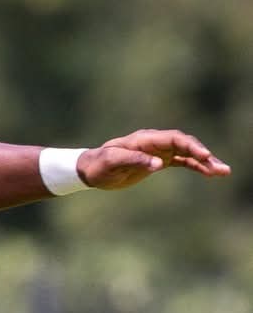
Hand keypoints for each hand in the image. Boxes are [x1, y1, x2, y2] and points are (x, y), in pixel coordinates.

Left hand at [78, 131, 229, 190]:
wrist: (90, 169)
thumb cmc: (99, 164)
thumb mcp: (113, 162)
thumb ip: (135, 160)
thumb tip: (159, 164)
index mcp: (145, 139)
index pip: (174, 139)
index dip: (191, 146)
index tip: (204, 156)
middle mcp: (156, 142)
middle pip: (185, 145)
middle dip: (204, 155)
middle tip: (219, 168)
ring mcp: (159, 151)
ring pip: (187, 154)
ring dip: (205, 162)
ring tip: (222, 172)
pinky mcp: (158, 162)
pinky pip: (182, 162)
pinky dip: (196, 167)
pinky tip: (210, 173)